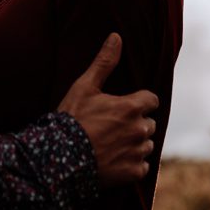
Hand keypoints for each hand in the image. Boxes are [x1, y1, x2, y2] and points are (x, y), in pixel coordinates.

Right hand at [56, 33, 158, 187]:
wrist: (59, 159)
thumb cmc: (71, 119)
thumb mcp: (84, 87)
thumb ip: (104, 62)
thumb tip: (116, 36)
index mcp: (131, 107)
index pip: (151, 99)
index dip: (139, 102)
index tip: (124, 106)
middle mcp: (139, 129)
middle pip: (149, 123)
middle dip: (136, 123)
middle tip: (113, 126)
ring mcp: (136, 152)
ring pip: (147, 145)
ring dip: (136, 144)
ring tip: (113, 144)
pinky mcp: (132, 173)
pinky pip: (142, 167)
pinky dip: (132, 165)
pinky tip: (115, 161)